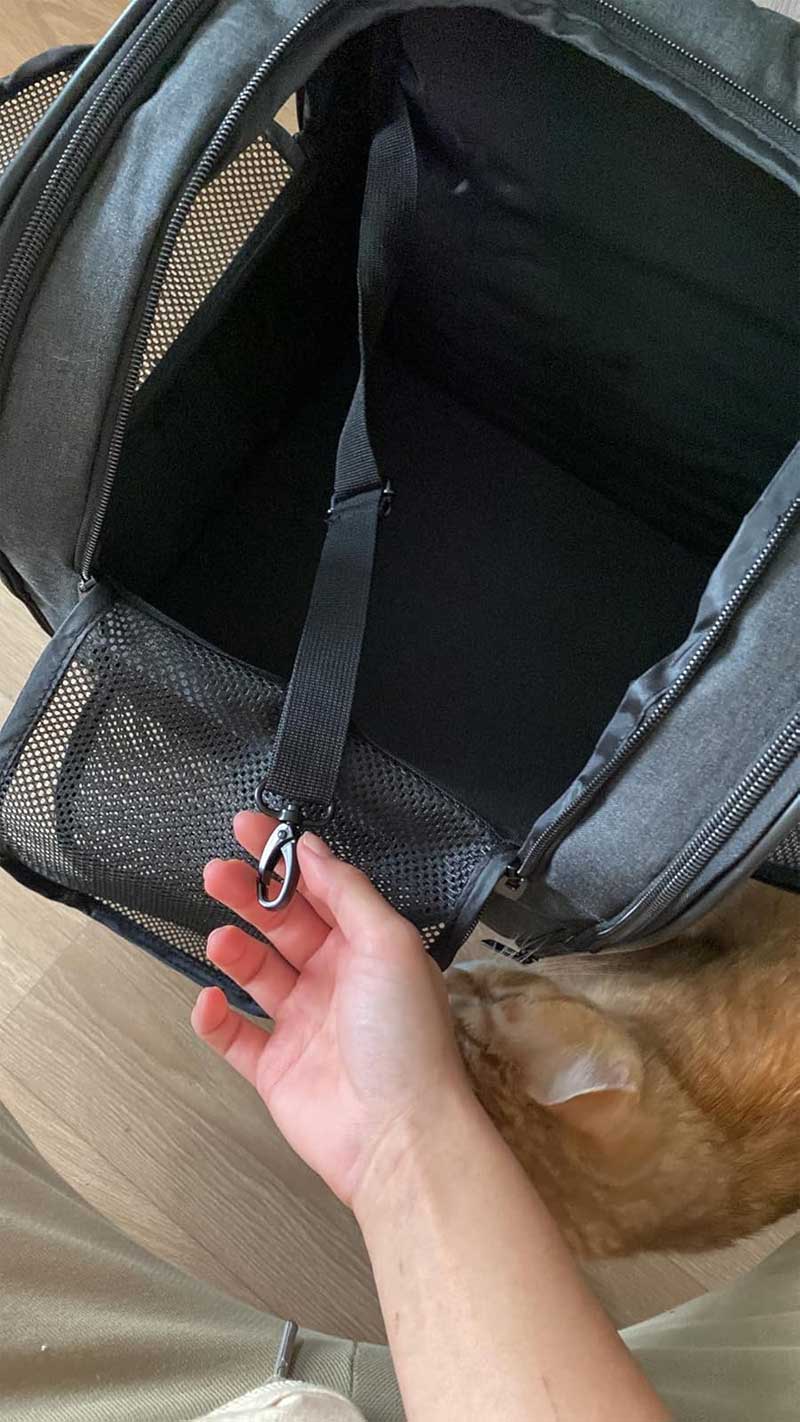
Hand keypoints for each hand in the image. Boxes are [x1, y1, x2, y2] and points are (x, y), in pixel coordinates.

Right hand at [192, 813, 469, 1207]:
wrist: (399, 1134)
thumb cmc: (406, 1039)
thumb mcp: (388, 942)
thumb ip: (347, 892)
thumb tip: (313, 849)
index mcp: (368, 948)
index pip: (321, 889)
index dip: (285, 857)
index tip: (249, 828)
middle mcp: (337, 981)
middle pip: (282, 925)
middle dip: (249, 895)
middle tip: (218, 872)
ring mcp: (305, 1024)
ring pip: (256, 973)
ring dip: (234, 950)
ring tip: (221, 938)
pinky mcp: (276, 1068)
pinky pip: (234, 1035)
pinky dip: (214, 1017)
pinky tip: (209, 1000)